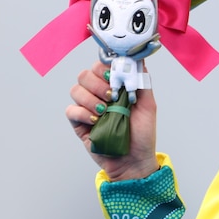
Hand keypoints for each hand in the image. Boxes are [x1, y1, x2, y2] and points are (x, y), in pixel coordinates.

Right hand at [66, 61, 158, 180]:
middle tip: (111, 96)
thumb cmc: (142, 134)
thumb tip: (139, 58)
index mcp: (114, 87)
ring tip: (105, 110)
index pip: (101, 66)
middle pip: (85, 74)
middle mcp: (98, 94)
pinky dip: (83, 112)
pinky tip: (96, 120)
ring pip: (75, 89)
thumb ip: (142, 81)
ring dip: (91, 98)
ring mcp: (87, 108)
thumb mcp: (148, 105)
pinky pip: (71, 110)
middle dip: (97, 83)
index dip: (105, 67)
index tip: (114, 76)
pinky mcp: (78, 123)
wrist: (134, 160)